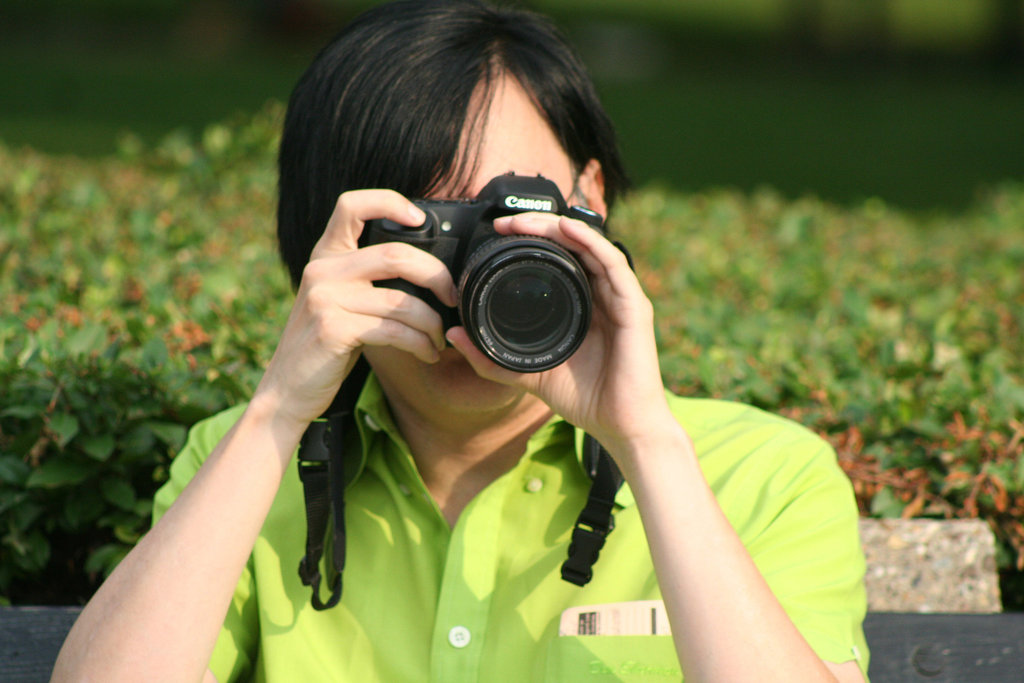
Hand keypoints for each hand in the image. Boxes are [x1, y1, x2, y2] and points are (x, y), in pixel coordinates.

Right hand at [254, 190, 457, 437]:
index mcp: (325, 256)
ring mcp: (325, 298)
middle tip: (452, 297)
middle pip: (396, 255)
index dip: (389, 202)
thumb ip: (366, 279)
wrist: (287, 391)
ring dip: (432, 322)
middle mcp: (322, 270)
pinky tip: (427, 353)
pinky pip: (394, 330)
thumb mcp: (338, 302)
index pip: (351, 205)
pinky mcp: (334, 329)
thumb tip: (426, 273)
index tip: (420, 219)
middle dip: (437, 277)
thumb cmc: (324, 348)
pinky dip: (420, 343)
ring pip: (402, 300)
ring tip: (439, 338)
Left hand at [445, 212, 674, 462]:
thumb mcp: (527, 375)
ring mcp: (620, 298)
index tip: (498, 233)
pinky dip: (590, 242)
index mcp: (582, 304)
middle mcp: (602, 295)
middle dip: (539, 227)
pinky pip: (613, 263)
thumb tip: (453, 335)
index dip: (531, 240)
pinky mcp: (634, 306)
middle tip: (506, 223)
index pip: (559, 259)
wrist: (621, 428)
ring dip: (559, 227)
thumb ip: (491, 358)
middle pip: (573, 246)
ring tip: (526, 221)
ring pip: (591, 246)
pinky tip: (568, 231)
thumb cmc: (585, 400)